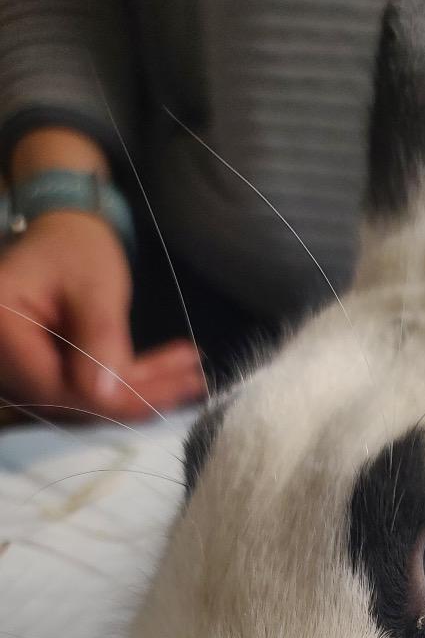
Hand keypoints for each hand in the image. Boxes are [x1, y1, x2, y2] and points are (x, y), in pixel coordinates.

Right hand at [0, 209, 205, 420]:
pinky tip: (173, 374)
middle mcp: (2, 354)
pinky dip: (131, 384)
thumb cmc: (76, 249)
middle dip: (138, 395)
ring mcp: (21, 367)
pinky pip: (89, 389)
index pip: (55, 386)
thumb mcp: (95, 286)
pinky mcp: (45, 371)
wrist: (65, 238)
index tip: (171, 389)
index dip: (113, 399)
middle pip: (73, 397)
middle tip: (193, 381)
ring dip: (143, 392)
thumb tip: (106, 396)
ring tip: (192, 376)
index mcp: (0, 326)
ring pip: (87, 398)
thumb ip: (99, 338)